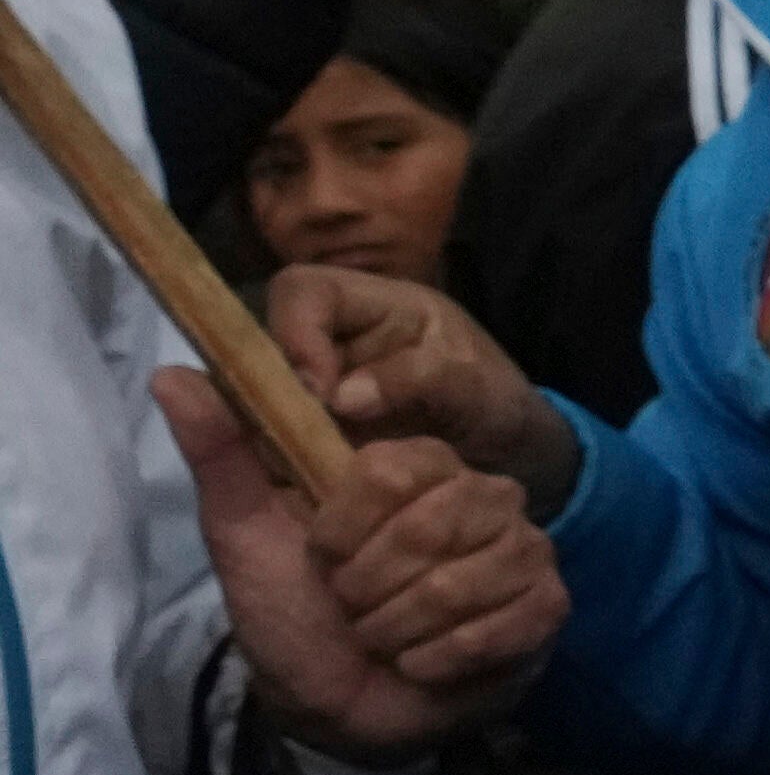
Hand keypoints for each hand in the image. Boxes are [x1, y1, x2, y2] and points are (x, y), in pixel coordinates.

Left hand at [169, 388, 561, 754]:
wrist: (333, 708)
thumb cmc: (293, 615)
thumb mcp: (243, 534)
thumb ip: (221, 453)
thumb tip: (171, 373)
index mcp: (414, 467)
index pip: (395, 466)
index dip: (346, 526)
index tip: (321, 557)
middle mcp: (481, 496)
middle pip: (435, 521)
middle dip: (370, 586)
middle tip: (353, 606)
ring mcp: (523, 550)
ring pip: (463, 580)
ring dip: (399, 627)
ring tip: (385, 637)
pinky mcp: (547, 608)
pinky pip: (501, 625)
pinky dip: (441, 658)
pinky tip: (424, 663)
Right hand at [274, 264, 567, 499]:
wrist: (506, 453)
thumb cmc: (497, 404)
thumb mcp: (477, 388)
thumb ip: (419, 379)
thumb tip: (341, 398)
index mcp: (377, 304)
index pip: (305, 291)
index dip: (295, 331)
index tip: (317, 390)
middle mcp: (332, 340)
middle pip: (265, 344)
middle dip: (273, 392)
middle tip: (305, 439)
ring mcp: (314, 385)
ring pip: (258, 395)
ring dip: (274, 431)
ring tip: (313, 466)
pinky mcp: (308, 429)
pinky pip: (274, 438)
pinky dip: (285, 460)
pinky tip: (312, 483)